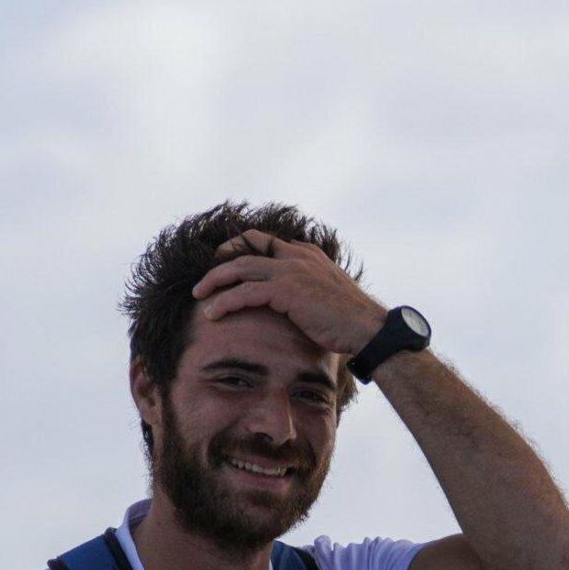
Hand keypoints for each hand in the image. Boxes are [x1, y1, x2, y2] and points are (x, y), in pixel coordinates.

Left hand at [191, 230, 385, 357]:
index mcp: (307, 253)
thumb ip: (310, 290)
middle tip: (205, 278)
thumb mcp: (329, 295)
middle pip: (248, 247)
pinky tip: (212, 313)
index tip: (227, 262)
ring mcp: (291, 270)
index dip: (243, 248)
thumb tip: (297, 306)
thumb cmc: (352, 321)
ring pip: (240, 268)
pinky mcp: (286, 290)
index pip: (267, 241)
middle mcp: (297, 255)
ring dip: (215, 281)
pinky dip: (224, 302)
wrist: (369, 328)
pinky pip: (245, 292)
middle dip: (221, 259)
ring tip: (199, 295)